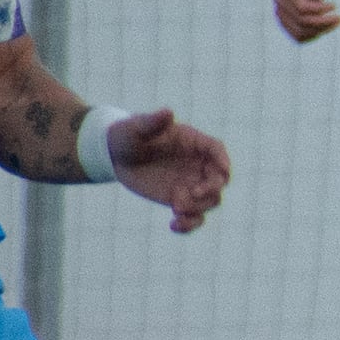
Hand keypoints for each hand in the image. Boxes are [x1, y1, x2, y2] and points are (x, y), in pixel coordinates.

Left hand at [104, 109, 231, 234]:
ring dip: (198, 208)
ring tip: (176, 209)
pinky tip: (173, 226)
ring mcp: (190, 184)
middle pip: (218, 181)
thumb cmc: (127, 135)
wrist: (115, 155)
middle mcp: (197, 165)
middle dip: (210, 190)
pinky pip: (193, 217)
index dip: (224, 161)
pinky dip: (189, 225)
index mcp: (193, 143)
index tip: (223, 173)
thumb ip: (152, 122)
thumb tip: (167, 112)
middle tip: (190, 194)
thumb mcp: (136, 128)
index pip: (216, 151)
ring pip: (209, 202)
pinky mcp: (179, 200)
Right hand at [271, 0, 339, 43]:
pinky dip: (314, 35)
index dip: (321, 10)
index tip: (335, 5)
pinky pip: (299, 37)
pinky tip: (328, 28)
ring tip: (336, 23)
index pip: (303, 8)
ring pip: (300, 33)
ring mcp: (280, 15)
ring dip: (320, 31)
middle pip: (301, 22)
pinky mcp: (286, 24)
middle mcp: (279, 3)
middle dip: (323, 22)